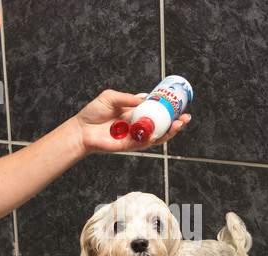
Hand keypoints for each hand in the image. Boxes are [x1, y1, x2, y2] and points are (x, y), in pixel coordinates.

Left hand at [76, 89, 190, 153]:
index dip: (169, 110)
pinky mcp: (129, 146)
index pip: (157, 111)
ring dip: (169, 132)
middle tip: (186, 118)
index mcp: (136, 112)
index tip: (179, 105)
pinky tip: (157, 134)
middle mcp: (138, 125)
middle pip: (161, 126)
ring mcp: (135, 136)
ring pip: (157, 137)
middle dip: (176, 123)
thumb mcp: (111, 97)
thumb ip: (128, 98)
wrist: (81, 129)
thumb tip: (146, 97)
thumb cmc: (93, 113)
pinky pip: (144, 144)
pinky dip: (152, 140)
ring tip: (178, 125)